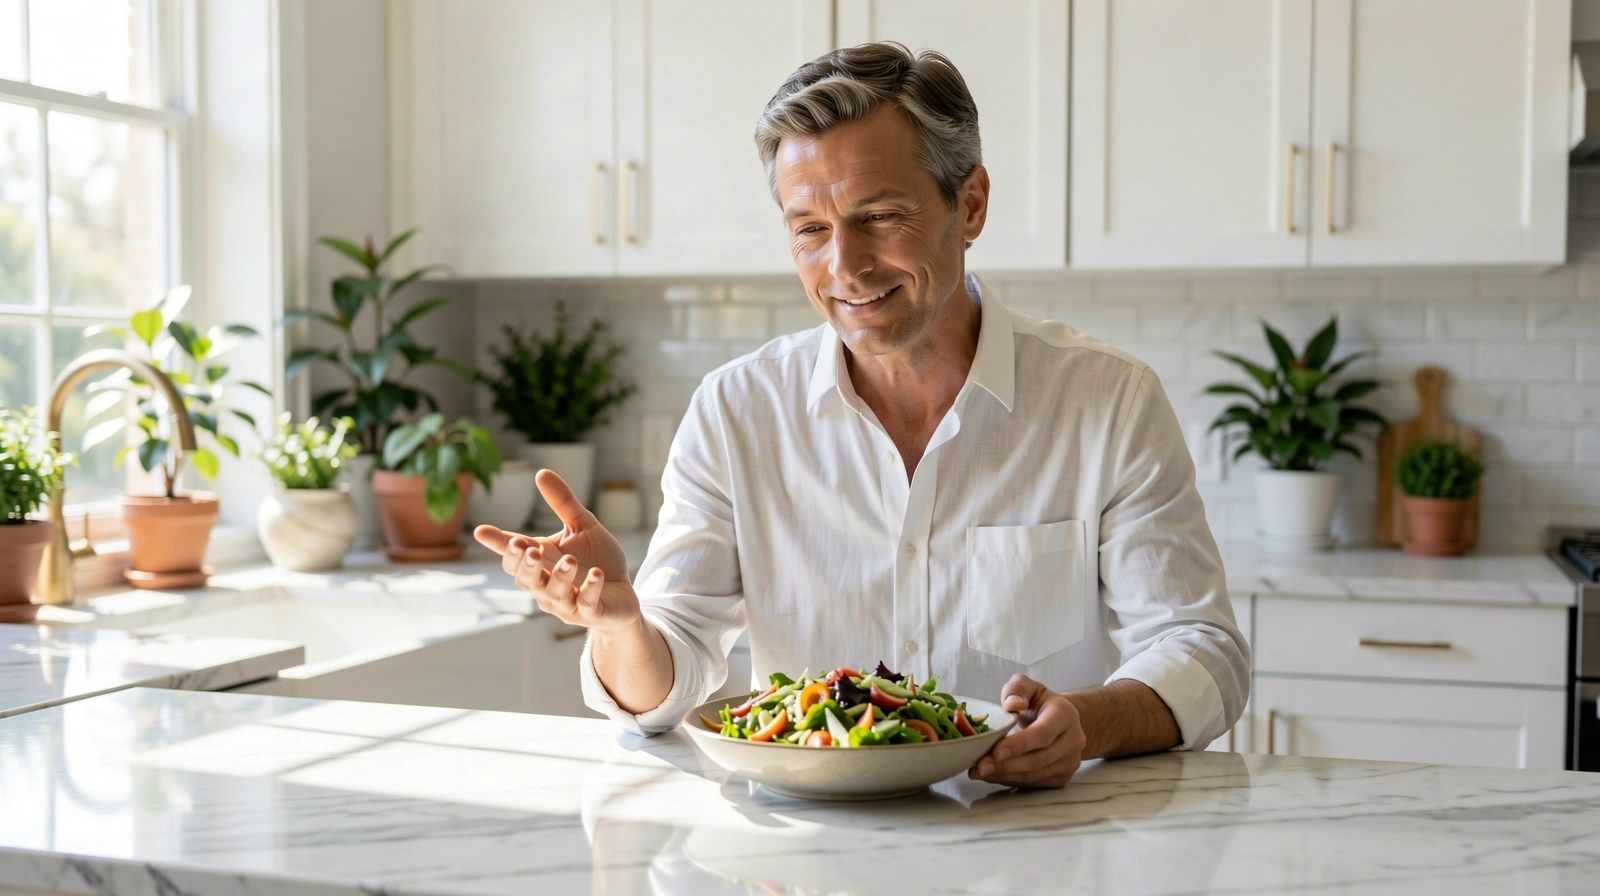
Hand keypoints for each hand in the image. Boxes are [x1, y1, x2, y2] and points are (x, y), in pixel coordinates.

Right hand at [474, 469, 640, 632]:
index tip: (480, 531)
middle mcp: (546, 585)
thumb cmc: (597, 560)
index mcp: (542, 561)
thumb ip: (562, 502)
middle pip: (526, 579)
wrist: (623, 594)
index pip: (514, 553)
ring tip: (570, 560)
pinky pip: (586, 603)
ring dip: (560, 576)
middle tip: (527, 548)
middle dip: (525, 565)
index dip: (498, 543)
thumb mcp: (581, 526)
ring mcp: (567, 602)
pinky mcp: (591, 612)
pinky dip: (590, 589)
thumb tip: (540, 472)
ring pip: (554, 593)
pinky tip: (596, 575)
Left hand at [968, 674, 1086, 788]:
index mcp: (1065, 715)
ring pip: (1034, 775)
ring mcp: (1070, 762)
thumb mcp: (1029, 687)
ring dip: (1004, 775)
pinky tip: (992, 775)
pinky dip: (1010, 780)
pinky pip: (1033, 784)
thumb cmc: (1040, 703)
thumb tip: (1013, 704)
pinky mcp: (1062, 777)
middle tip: (980, 766)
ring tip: (979, 771)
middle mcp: (1073, 741)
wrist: (1063, 721)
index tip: (995, 751)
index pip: (1043, 733)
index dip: (1019, 744)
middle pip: (1038, 759)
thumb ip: (1018, 689)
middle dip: (1006, 765)